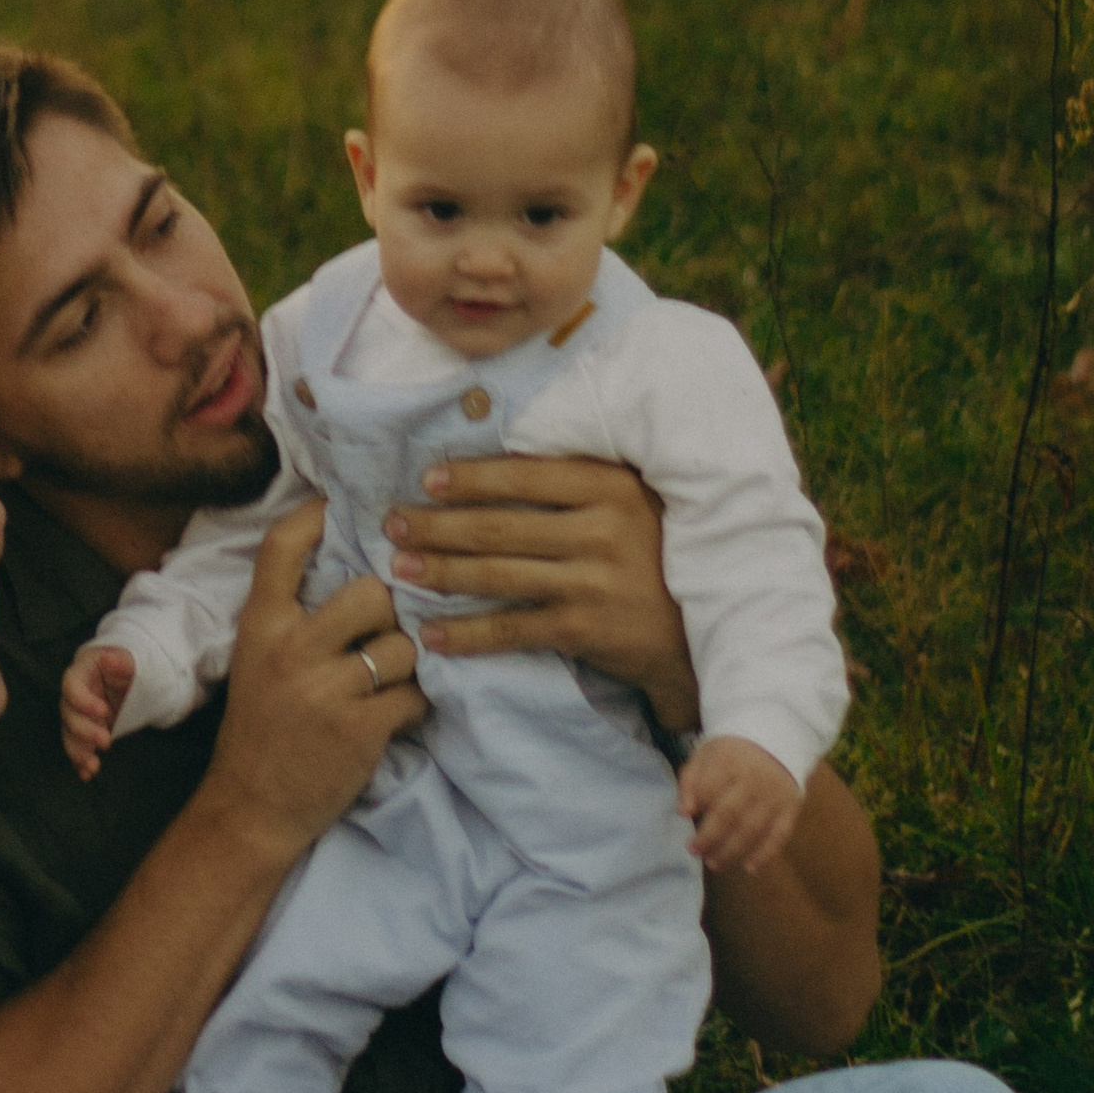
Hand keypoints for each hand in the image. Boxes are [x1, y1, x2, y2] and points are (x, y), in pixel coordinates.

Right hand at [61, 643, 132, 782]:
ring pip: (69, 734)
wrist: (133, 678)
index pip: (71, 685)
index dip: (83, 701)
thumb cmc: (130, 665)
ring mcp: (78, 714)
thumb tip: (109, 659)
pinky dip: (80, 761)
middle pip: (69, 713)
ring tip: (92, 766)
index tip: (104, 711)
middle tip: (106, 742)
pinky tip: (86, 774)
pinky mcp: (85, 730)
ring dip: (78, 751)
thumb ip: (121, 661)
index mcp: (82, 671)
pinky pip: (77, 746)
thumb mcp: (130, 660)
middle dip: (84, 731)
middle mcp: (75, 694)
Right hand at [205, 499, 427, 857]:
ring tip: (392, 681)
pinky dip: (416, 705)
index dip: (317, 514)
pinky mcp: (359, 729)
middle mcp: (291, 649)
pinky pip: (416, 695)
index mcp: (260, 624)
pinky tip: (398, 713)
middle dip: (391, 611)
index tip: (343, 508)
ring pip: (403, 646)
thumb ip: (294, 615)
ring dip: (408, 664)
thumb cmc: (261, 726)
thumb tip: (356, 563)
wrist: (251, 806)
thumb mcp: (257, 658)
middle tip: (386, 632)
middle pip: (372, 591)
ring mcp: (325, 690)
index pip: (283, 546)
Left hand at [382, 455, 700, 729]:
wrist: (701, 630)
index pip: (525, 474)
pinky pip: (512, 628)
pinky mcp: (585, 628)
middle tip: (392, 523)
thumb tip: (495, 459)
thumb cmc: (655, 554)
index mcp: (612, 486)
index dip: (471, 477)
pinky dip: (467, 633)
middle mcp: (603, 529)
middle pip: (500, 525)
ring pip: (498, 574)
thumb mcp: (632, 502)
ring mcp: (593, 581)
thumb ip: (577, 481)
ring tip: (400, 568)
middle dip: (437, 525)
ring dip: (441, 571)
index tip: (427, 480)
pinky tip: (431, 634)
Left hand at [679, 736, 804, 875]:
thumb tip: (683, 812)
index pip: (709, 788)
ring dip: (732, 851)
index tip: (686, 819)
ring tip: (714, 863)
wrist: (777, 739)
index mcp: (730, 761)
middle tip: (695, 851)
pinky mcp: (791, 808)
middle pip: (729, 815)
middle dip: (710, 837)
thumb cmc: (732, 753)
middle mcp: (755, 780)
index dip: (697, 805)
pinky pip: (779, 835)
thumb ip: (690, 780)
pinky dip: (765, 854)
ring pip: (752, 829)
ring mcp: (775, 796)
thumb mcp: (706, 754)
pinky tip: (750, 868)